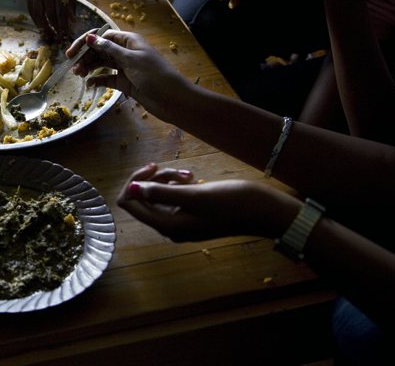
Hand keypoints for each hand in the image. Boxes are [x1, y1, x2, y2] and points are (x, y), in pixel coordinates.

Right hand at [26, 0, 76, 38]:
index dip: (63, 25)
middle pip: (49, 14)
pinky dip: (35, 18)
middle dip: (54, 28)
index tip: (65, 34)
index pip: (61, 12)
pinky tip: (40, 24)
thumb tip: (71, 21)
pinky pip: (31, 7)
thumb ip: (71, 3)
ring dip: (43, 26)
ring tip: (48, 33)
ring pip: (38, 13)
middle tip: (57, 37)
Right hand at [66, 30, 190, 120]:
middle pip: (99, 50)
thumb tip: (90, 37)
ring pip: (101, 64)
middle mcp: (125, 52)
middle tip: (73, 68)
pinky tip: (89, 84)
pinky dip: (97, 80)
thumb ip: (109, 49)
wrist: (172, 99)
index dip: (86, 43)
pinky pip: (107, 78)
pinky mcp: (124, 82)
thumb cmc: (154, 75)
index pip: (102, 36)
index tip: (72, 53)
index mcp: (128, 41)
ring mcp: (124, 67)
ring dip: (89, 68)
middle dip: (85, 57)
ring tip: (79, 75)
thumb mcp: (131, 59)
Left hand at [117, 163, 291, 240]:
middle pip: (143, 198)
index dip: (135, 183)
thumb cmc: (232, 202)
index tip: (152, 168)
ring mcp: (182, 219)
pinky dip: (179, 183)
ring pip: (159, 193)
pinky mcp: (193, 212)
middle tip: (176, 170)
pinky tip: (194, 177)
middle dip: (155, 179)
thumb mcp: (194, 195)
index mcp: (168, 226)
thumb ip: (161, 193)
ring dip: (168, 178)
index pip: (130, 204)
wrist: (264, 210)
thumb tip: (131, 189)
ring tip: (189, 174)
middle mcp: (171, 226)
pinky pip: (174, 195)